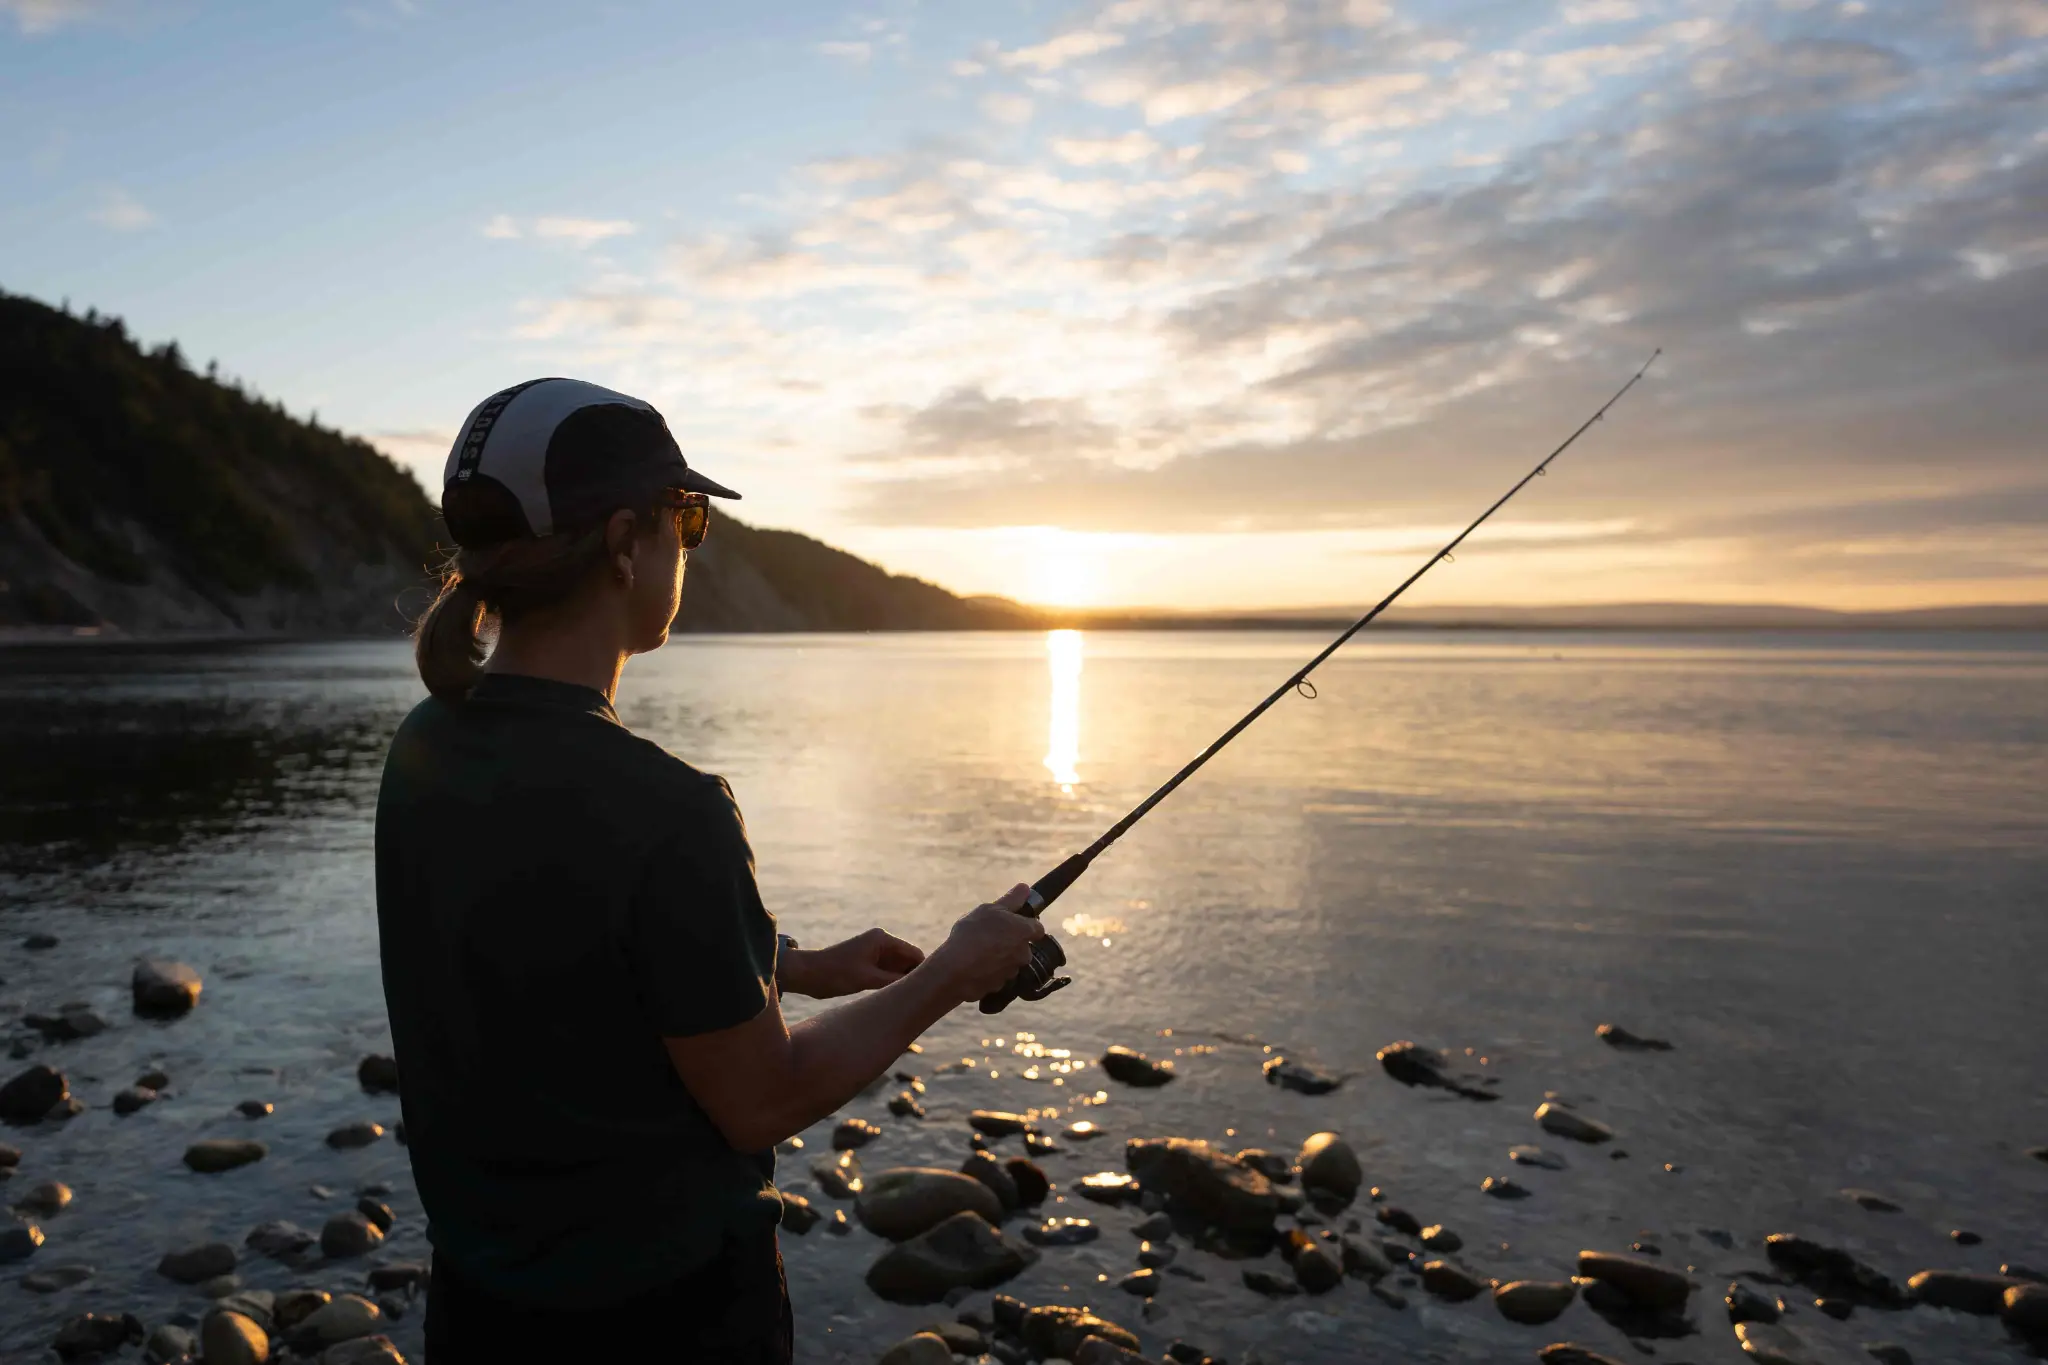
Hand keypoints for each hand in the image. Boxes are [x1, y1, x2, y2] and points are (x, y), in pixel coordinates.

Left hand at [779, 928, 925, 998]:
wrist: (806, 974)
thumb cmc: (835, 974)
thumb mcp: (868, 979)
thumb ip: (895, 981)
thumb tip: (918, 987)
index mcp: (882, 939)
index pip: (915, 954)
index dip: (926, 970)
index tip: (937, 988)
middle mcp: (881, 943)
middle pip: (909, 961)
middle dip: (916, 977)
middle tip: (928, 998)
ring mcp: (874, 953)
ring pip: (899, 969)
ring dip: (904, 982)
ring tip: (915, 1000)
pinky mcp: (867, 964)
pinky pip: (888, 973)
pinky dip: (893, 984)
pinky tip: (898, 998)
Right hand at [927, 885, 1045, 1002]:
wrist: (955, 969)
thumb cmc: (973, 934)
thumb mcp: (990, 909)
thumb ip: (1011, 900)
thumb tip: (1025, 888)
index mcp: (1024, 932)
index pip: (1037, 928)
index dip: (1026, 924)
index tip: (1012, 922)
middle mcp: (1024, 953)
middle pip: (1023, 946)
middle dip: (1010, 942)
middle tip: (990, 935)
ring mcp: (1012, 972)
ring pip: (1009, 962)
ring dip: (999, 957)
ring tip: (978, 950)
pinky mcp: (1000, 987)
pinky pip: (997, 976)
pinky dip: (989, 971)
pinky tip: (974, 965)